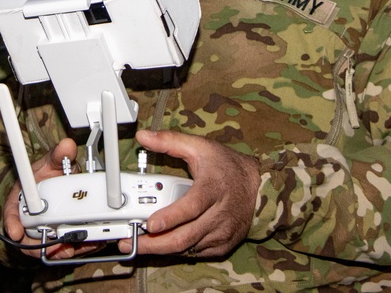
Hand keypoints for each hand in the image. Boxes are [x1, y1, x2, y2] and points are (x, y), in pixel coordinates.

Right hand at [2, 138, 100, 259]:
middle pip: (30, 240)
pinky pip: (62, 249)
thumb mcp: (50, 164)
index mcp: (18, 202)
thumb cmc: (43, 177)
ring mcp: (39, 232)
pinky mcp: (55, 239)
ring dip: (64, 249)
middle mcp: (26, 221)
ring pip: (48, 248)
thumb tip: (67, 146)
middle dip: (46, 245)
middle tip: (64, 245)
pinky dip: (76, 249)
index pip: (10, 214)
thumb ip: (58, 156)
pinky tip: (89, 244)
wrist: (50, 185)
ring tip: (82, 244)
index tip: (16, 232)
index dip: (12, 224)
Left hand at [118, 129, 260, 258]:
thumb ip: (170, 141)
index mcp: (212, 189)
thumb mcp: (200, 147)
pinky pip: (195, 253)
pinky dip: (177, 251)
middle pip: (185, 236)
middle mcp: (219, 215)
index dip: (170, 218)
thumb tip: (144, 136)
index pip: (191, 208)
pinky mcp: (222, 245)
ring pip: (188, 248)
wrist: (259, 188)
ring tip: (139, 245)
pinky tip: (161, 246)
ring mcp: (221, 233)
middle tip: (131, 243)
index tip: (150, 223)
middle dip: (155, 243)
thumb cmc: (229, 168)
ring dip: (162, 249)